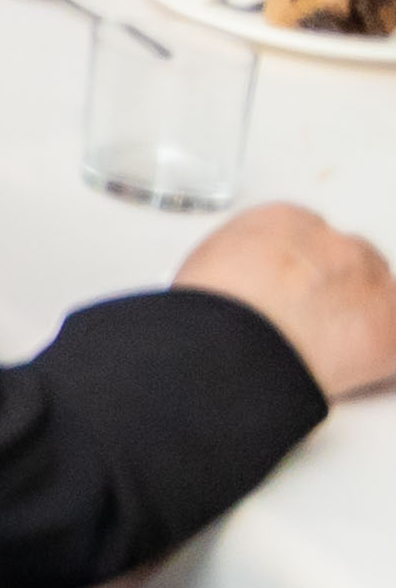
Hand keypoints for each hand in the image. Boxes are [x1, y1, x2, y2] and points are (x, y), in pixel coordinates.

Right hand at [182, 203, 395, 399]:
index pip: (311, 237)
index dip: (301, 270)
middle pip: (353, 262)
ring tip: (320, 347)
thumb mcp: (209, 261)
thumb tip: (250, 284)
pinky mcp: (393, 330)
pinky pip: (392, 341)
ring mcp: (371, 284)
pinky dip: (376, 355)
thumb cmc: (212, 309)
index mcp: (287, 221)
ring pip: (380, 297)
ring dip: (358, 317)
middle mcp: (336, 244)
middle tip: (308, 320)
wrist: (234, 344)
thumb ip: (245, 260)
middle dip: (337, 289)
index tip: (291, 292)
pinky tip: (341, 366)